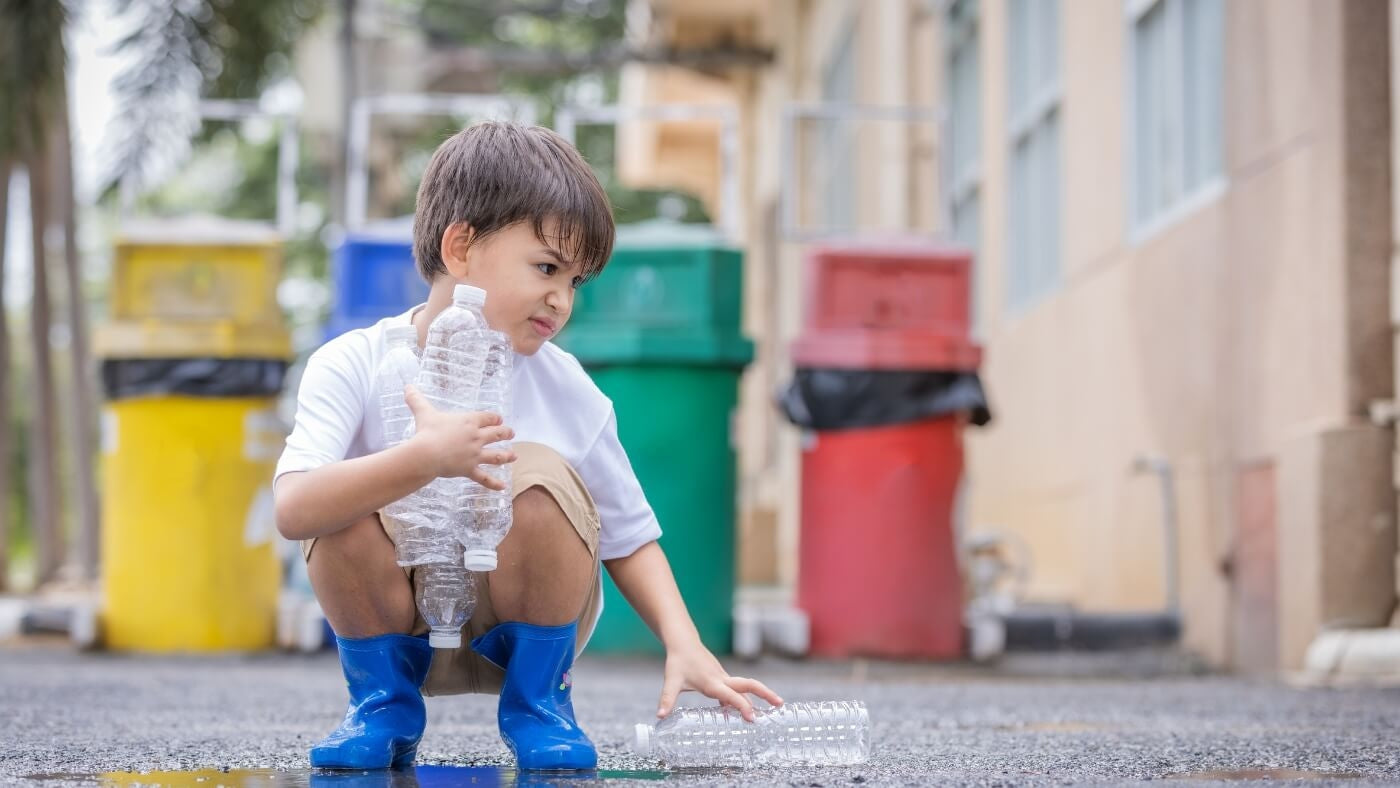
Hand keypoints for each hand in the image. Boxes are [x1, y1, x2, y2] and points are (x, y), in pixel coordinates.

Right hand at [403, 384, 515, 488]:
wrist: (427, 453)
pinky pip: (484, 478)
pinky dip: (494, 483)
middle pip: (495, 434)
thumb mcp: (424, 412)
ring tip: (514, 456)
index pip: (487, 418)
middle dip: (505, 433)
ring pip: (495, 455)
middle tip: (511, 433)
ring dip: (506, 455)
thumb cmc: (427, 431)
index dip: (494, 418)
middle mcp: (476, 437)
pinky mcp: (470, 469)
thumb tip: (407, 386)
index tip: (499, 420)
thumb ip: (417, 399)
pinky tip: (503, 487)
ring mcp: (475, 454)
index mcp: (468, 422)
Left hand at [658, 640, 782, 721]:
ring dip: (760, 695)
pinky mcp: (722, 677)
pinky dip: (745, 697)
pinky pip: (737, 689)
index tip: (752, 718)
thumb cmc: (678, 662)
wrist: (683, 642)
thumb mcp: (671, 681)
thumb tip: (660, 716)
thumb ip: (667, 699)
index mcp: (712, 683)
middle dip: (765, 694)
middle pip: (749, 685)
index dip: (742, 707)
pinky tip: (746, 710)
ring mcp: (724, 677)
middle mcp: (722, 679)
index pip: (731, 696)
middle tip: (780, 704)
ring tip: (774, 708)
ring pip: (746, 686)